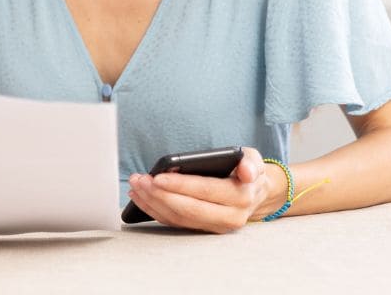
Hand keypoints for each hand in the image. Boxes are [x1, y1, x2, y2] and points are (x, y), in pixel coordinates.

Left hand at [125, 146, 279, 233]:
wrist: (254, 193)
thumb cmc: (247, 172)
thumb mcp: (253, 161)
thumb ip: (251, 164)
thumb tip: (247, 172)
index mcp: (241, 198)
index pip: (206, 191)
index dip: (181, 185)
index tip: (158, 177)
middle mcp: (229, 217)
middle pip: (188, 209)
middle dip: (161, 195)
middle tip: (140, 180)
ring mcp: (214, 226)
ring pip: (179, 218)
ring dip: (153, 203)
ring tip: (136, 185)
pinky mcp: (201, 229)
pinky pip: (174, 222)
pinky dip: (154, 210)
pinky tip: (140, 196)